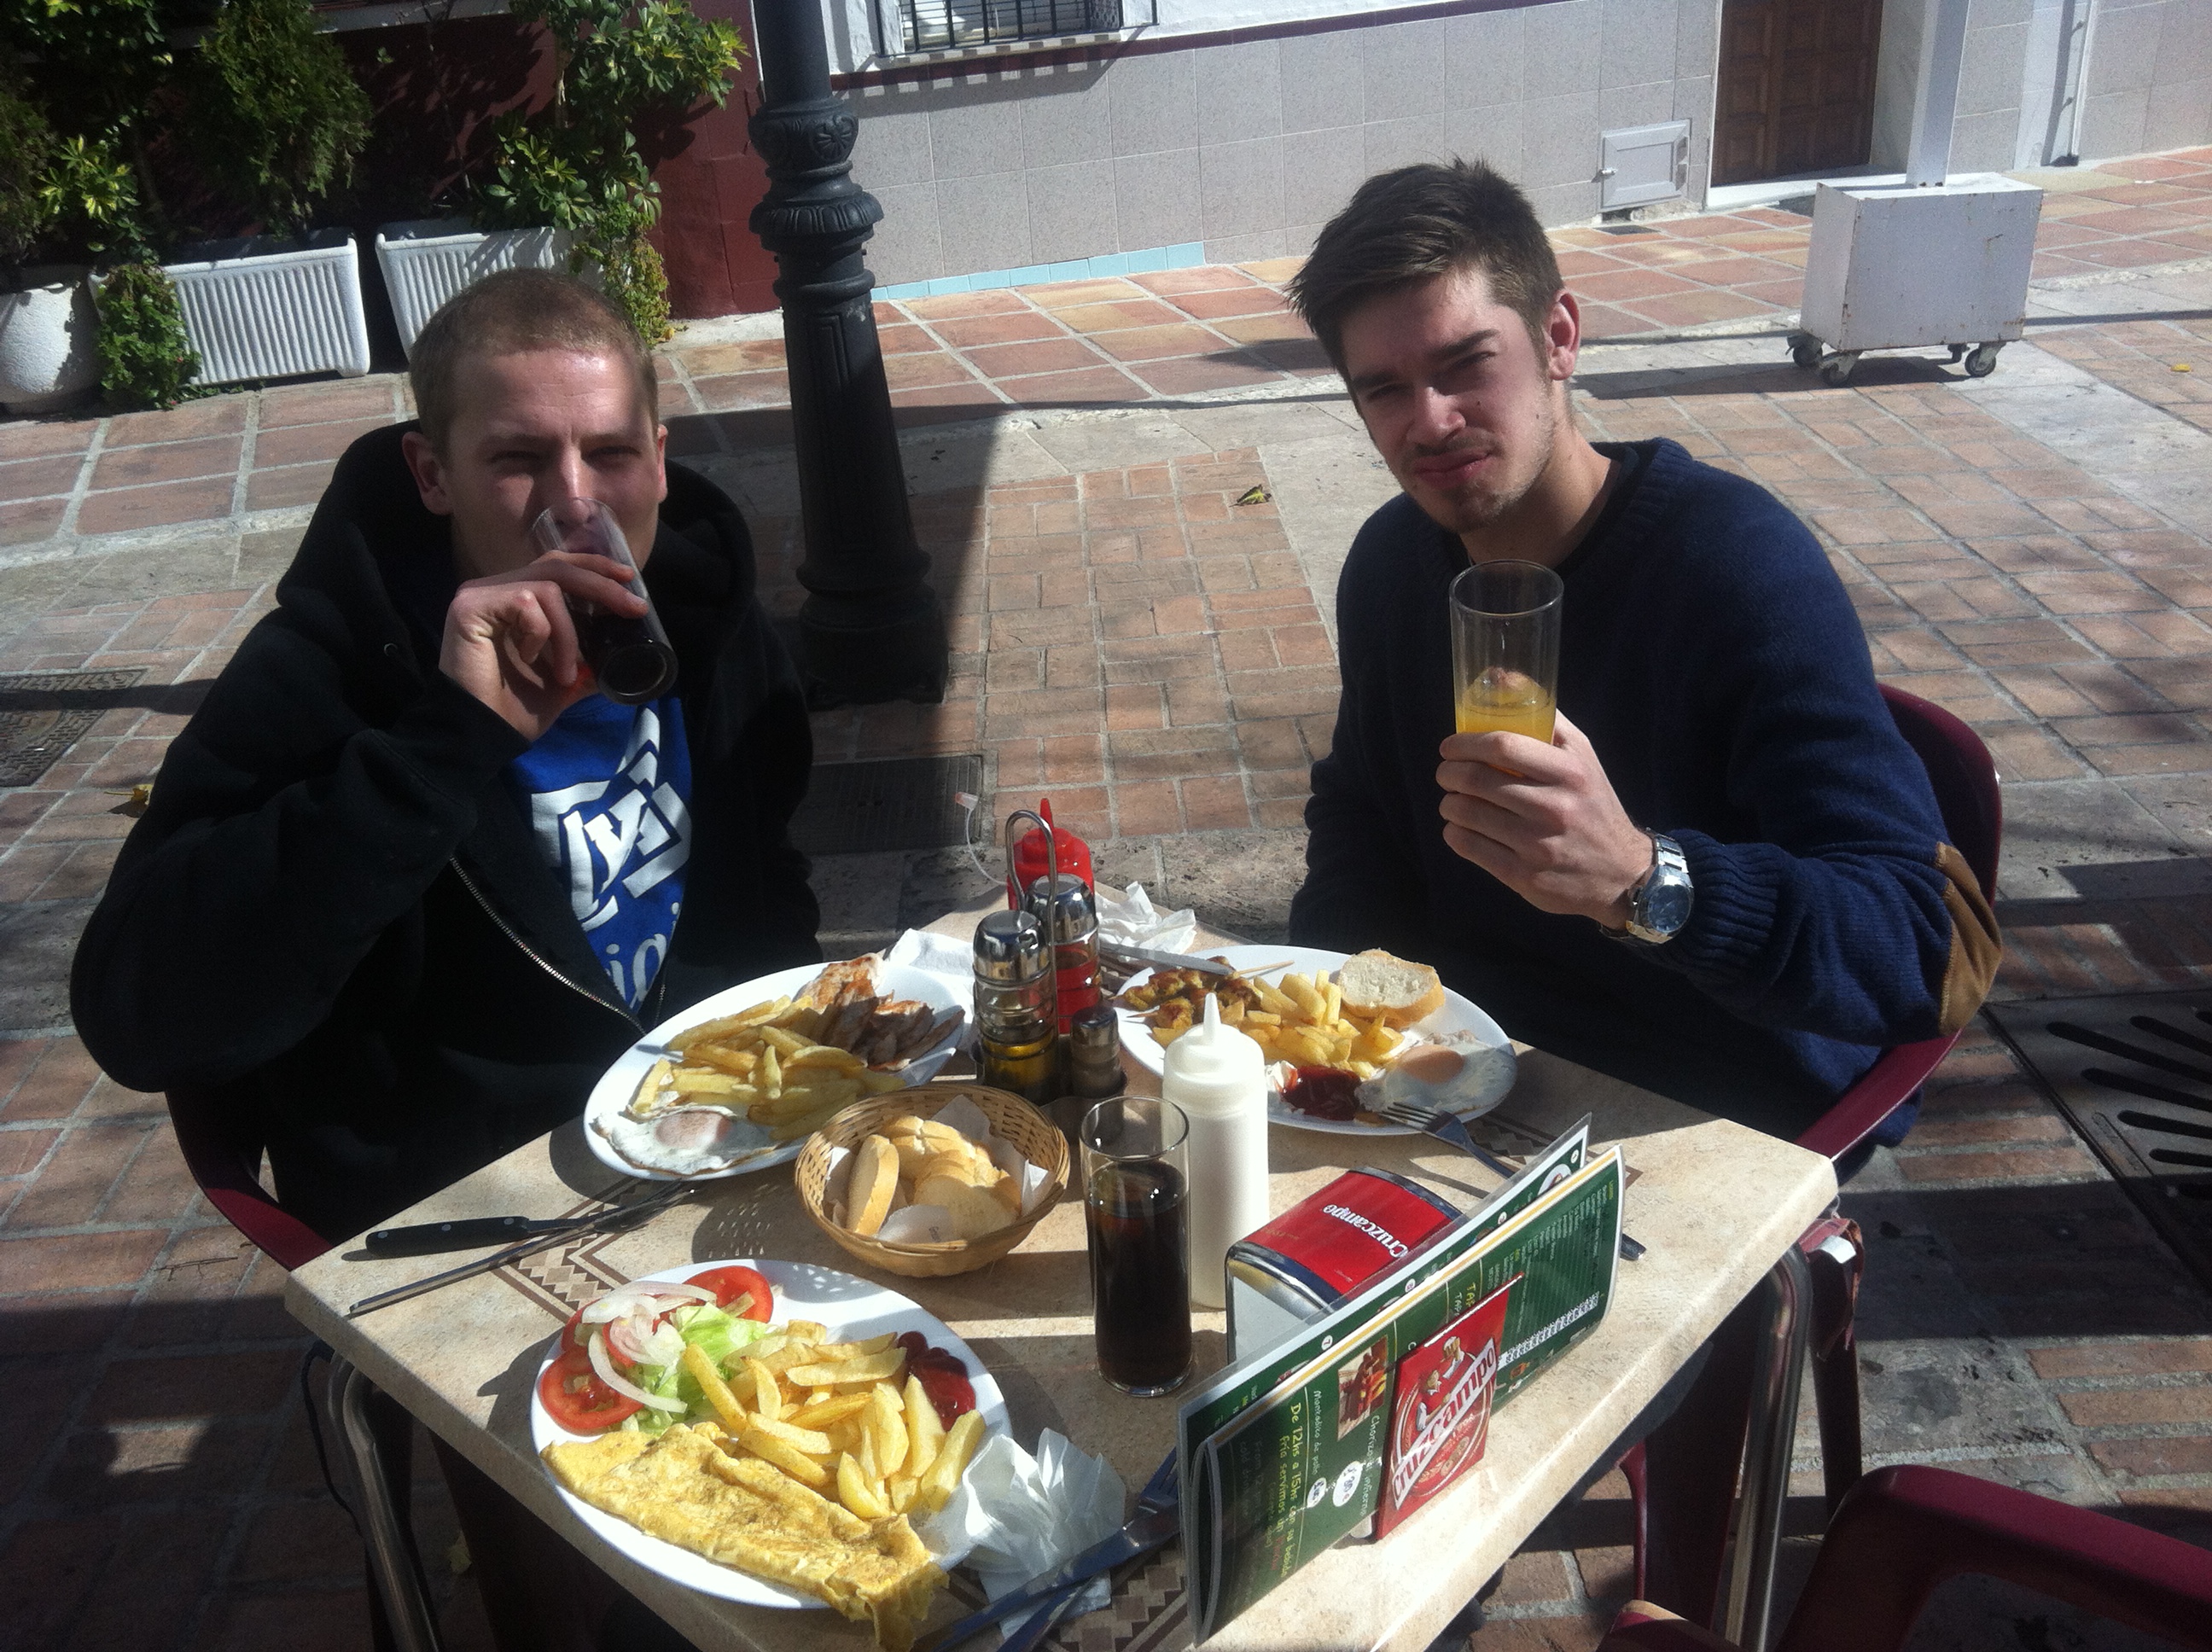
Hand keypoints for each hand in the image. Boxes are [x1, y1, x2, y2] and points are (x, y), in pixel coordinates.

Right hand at [438, 551, 645, 740]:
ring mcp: (480, 595)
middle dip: (601, 585)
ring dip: (569, 634)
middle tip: (634, 607)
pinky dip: (541, 634)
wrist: (483, 734)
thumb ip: (587, 661)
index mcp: (515, 601)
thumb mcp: (564, 680)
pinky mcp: (470, 606)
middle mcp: (495, 590)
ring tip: (566, 673)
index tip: (628, 578)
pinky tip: (528, 659)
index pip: (558, 568)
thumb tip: (622, 655)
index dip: (594, 567)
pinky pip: (525, 604)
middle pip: (557, 568)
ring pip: (547, 588)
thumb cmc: (515, 708)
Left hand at [1435, 709, 1654, 926]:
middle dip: (1449, 773)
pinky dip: (1455, 833)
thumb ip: (1544, 717)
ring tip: (1454, 800)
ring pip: (1467, 815)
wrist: (1622, 873)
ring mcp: (1538, 845)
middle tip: (1446, 773)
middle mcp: (1555, 808)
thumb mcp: (1581, 755)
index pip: (1503, 746)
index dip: (1465, 743)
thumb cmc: (1592, 804)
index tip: (1450, 746)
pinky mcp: (1524, 876)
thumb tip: (1500, 676)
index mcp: (1570, 772)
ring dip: (1449, 803)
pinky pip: (1469, 848)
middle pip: (1477, 781)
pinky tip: (1461, 827)